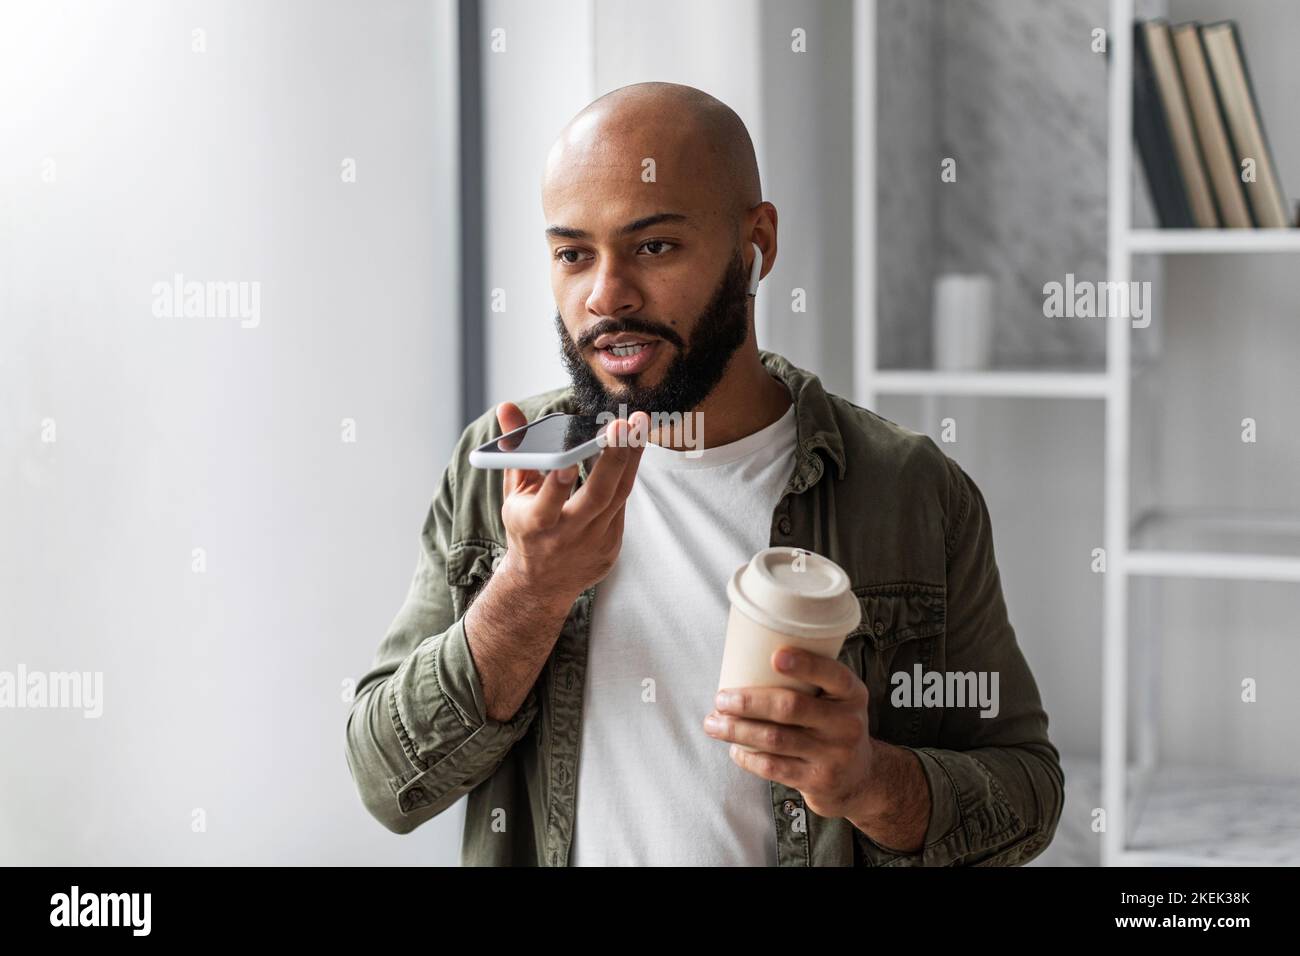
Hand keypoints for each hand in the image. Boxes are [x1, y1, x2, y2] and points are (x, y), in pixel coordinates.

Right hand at [494, 402, 647, 607]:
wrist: (541, 583)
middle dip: (613, 459)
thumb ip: (515, 449)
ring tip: (639, 427)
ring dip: (631, 459)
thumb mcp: (513, 492)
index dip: (556, 485)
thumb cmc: (525, 527)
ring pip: (618, 497)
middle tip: (624, 425)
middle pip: (596, 498)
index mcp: (534, 525)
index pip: (546, 505)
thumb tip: (507, 407)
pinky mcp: (611, 546)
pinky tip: (634, 448)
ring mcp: (592, 544)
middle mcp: (565, 537)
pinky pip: (622, 505)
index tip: (568, 461)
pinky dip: (627, 475)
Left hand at [702, 646, 880, 822]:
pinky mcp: (817, 782)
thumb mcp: (837, 699)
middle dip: (749, 702)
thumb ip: (808, 682)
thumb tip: (747, 658)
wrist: (860, 778)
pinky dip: (748, 757)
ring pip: (775, 740)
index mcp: (852, 694)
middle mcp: (847, 724)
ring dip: (737, 730)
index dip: (805, 665)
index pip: (832, 675)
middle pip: (791, 708)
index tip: (775, 656)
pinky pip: (773, 768)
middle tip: (721, 699)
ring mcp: (833, 756)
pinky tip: (734, 748)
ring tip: (713, 724)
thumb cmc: (833, 725)